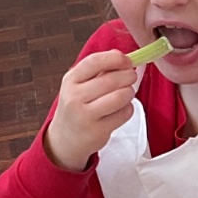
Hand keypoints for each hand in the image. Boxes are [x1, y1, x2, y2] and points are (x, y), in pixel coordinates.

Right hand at [43, 49, 135, 170]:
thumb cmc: (76, 107)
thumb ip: (98, 70)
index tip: (126, 61)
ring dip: (129, 92)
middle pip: (111, 80)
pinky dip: (128, 108)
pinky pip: (124, 113)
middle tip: (131, 77)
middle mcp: (75, 97)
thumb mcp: (78, 85)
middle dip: (128, 76)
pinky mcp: (98, 131)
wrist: (65, 139)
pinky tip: (122, 109)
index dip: (115, 58)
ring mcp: (85, 115)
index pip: (94, 61)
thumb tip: (123, 57)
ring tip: (127, 93)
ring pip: (120, 97)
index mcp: (70, 80)